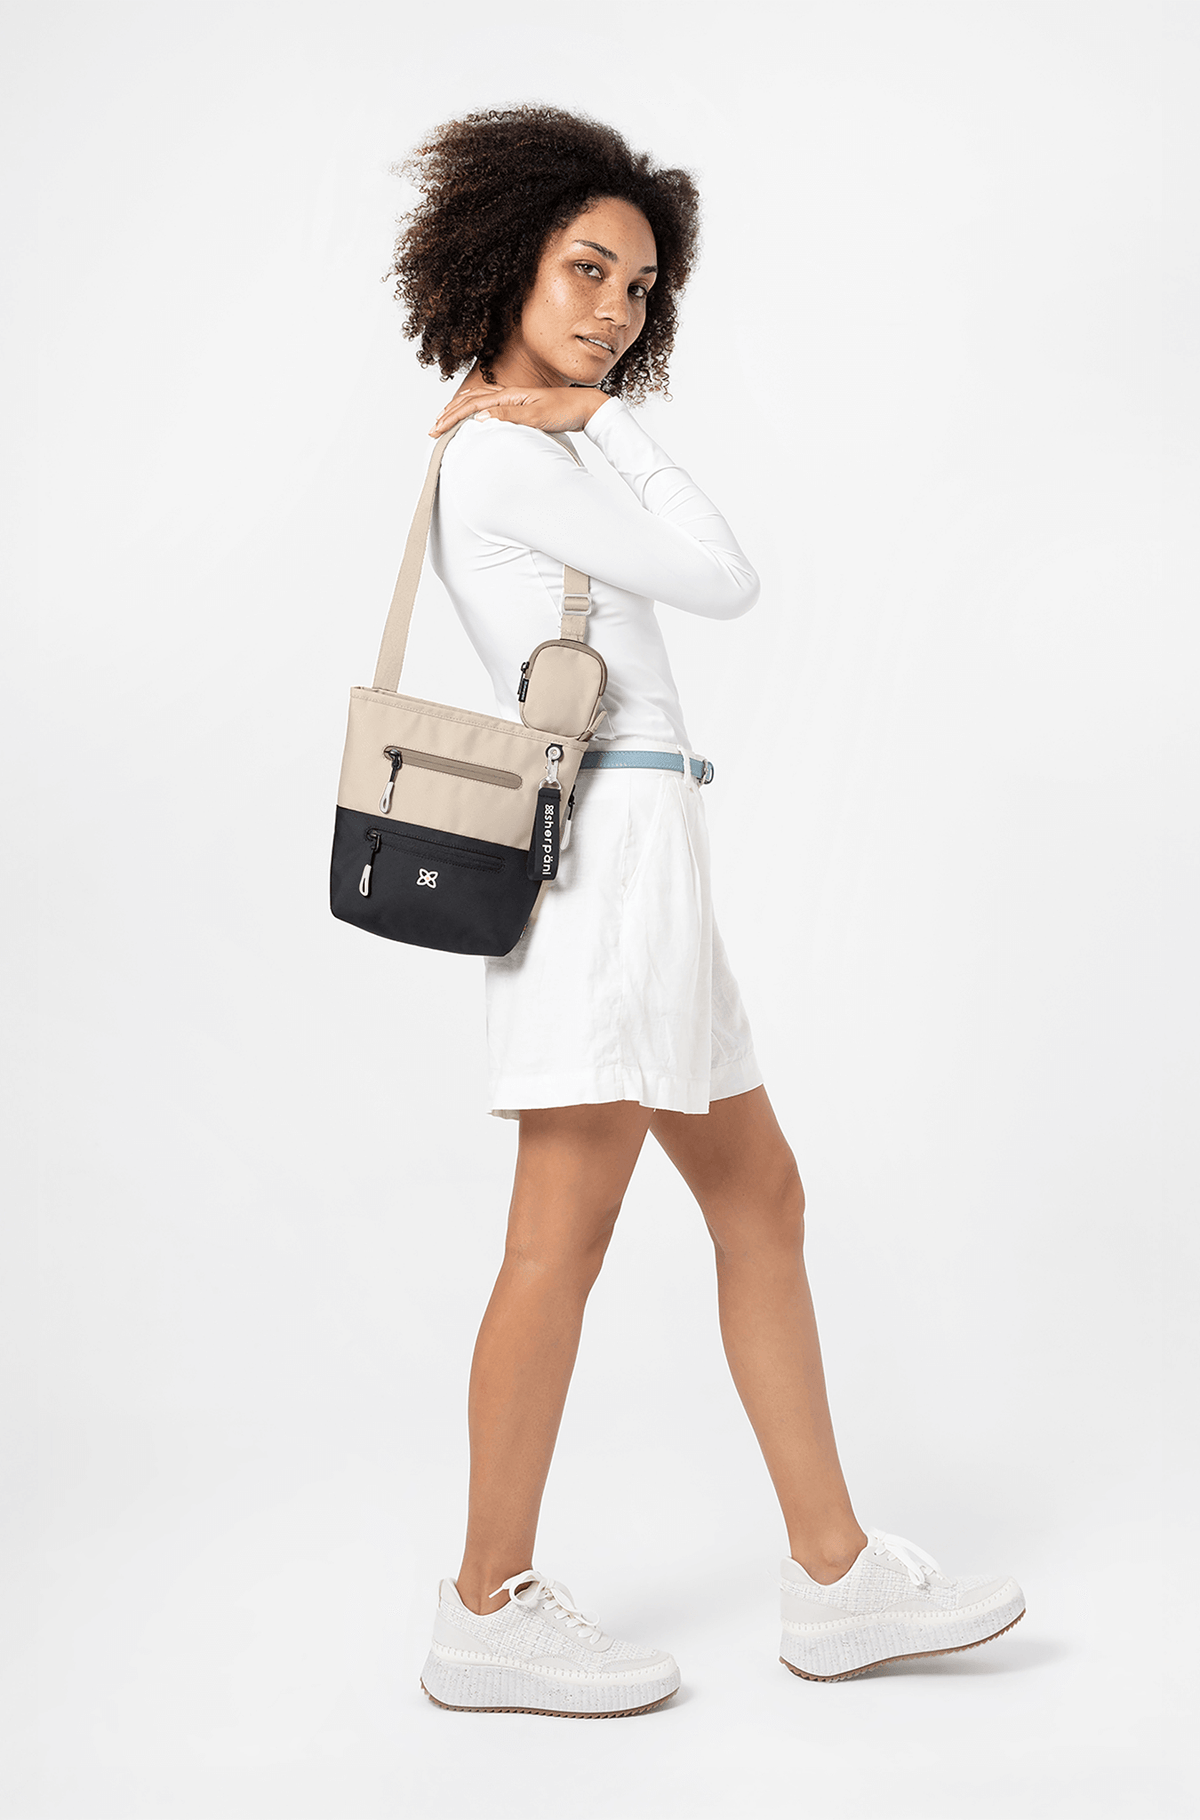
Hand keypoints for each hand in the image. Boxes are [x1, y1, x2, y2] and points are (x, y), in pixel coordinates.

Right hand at [429, 384, 608, 436]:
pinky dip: (478, 406)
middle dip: (450, 413)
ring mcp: (515, 399)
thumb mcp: (536, 416)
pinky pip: (491, 403)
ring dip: (461, 408)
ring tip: (447, 415)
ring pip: (480, 400)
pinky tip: (477, 411)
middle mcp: (509, 394)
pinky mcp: (522, 406)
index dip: (452, 417)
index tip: (436, 429)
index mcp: (509, 395)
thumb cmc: (565, 411)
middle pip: (472, 401)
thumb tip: (479, 418)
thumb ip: (508, 416)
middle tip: (434, 426)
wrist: (586, 407)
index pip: (472, 406)